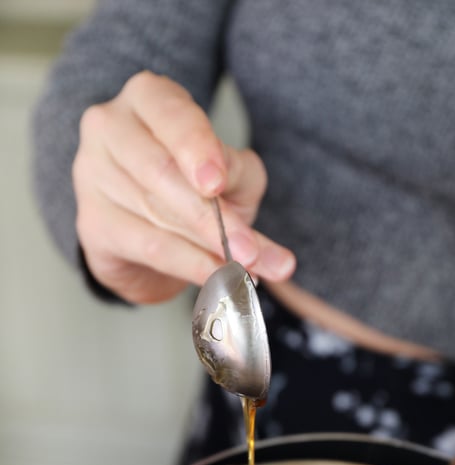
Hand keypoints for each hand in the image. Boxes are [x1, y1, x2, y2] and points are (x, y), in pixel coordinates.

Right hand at [72, 71, 295, 303]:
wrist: (141, 224)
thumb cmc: (188, 181)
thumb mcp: (226, 170)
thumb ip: (242, 185)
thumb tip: (264, 237)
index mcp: (149, 97)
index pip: (172, 117)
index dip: (197, 148)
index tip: (217, 183)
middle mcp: (111, 127)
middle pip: (164, 172)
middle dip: (214, 219)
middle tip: (251, 252)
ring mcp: (92, 174)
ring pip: (158, 216)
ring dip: (209, 250)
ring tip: (246, 272)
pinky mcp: (93, 223)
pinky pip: (149, 247)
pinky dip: (189, 266)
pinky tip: (217, 279)